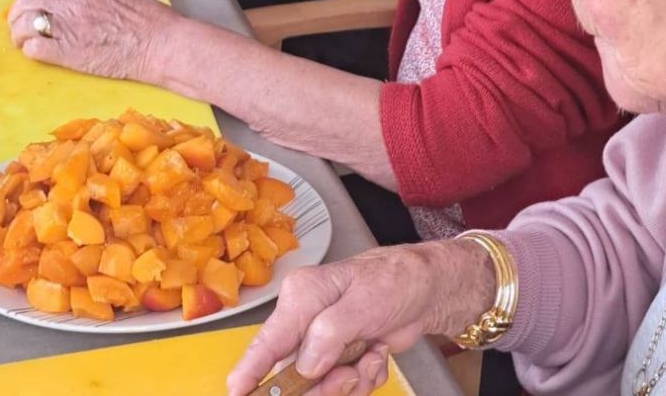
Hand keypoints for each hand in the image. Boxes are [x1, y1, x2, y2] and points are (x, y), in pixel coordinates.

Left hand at [7, 0, 176, 81]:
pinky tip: (38, 55)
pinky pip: (34, 48)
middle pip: (27, 0)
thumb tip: (82, 7)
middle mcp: (71, 1)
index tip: (36, 7)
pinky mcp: (68, 52)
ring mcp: (68, 26)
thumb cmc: (150, 21)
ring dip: (19, 33)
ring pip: (24, 22)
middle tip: (21, 26)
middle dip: (18, 13)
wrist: (160, 42)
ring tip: (24, 42)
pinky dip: (30, 51)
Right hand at [226, 241, 492, 395]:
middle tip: (347, 376)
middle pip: (295, 373)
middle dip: (323, 385)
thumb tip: (305, 367)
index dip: (249, 371)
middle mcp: (307, 319)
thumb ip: (327, 335)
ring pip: (321, 384)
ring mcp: (325, 339)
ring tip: (369, 357)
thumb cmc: (395, 281)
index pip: (267, 340)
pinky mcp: (343, 354)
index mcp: (301, 297)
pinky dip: (364, 378)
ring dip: (350, 381)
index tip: (237, 393)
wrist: (429, 288)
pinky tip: (376, 355)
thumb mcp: (361, 304)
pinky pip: (344, 384)